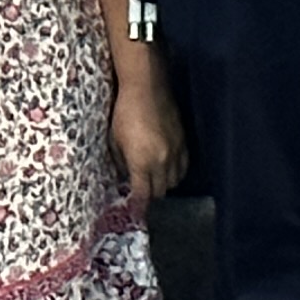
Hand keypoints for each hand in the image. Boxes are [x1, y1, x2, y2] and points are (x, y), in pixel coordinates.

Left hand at [109, 70, 186, 200]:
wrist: (146, 87)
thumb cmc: (125, 112)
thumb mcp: (114, 140)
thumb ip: (121, 162)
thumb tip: (127, 174)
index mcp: (141, 162)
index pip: (143, 195)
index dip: (139, 206)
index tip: (136, 212)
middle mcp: (162, 161)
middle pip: (160, 191)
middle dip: (151, 195)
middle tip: (143, 193)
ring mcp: (176, 151)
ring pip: (174, 181)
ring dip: (164, 184)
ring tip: (155, 180)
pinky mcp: (184, 140)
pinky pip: (184, 165)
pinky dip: (176, 171)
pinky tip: (168, 168)